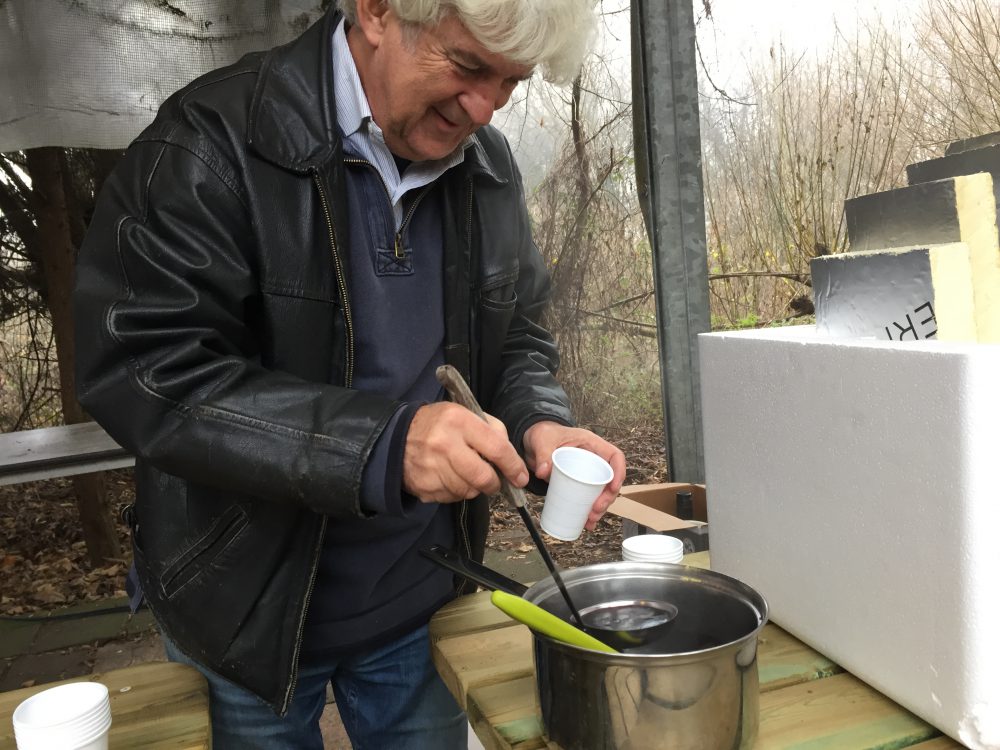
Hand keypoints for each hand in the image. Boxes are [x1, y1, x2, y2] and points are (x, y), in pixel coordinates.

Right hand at [403, 402, 528, 502]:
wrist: (395, 436)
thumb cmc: (437, 424)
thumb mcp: (464, 413)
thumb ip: (491, 429)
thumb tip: (511, 457)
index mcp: (458, 421)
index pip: (497, 449)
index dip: (513, 466)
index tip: (520, 477)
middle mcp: (444, 444)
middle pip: (483, 477)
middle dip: (495, 484)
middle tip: (495, 482)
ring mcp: (432, 467)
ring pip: (468, 491)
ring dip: (475, 488)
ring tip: (467, 475)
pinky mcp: (424, 486)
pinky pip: (452, 497)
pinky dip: (457, 492)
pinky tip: (450, 478)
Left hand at [522, 422, 625, 530]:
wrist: (533, 441)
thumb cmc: (543, 433)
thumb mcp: (542, 440)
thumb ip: (543, 454)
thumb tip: (544, 472)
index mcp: (590, 444)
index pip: (615, 456)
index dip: (619, 472)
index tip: (613, 488)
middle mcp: (592, 458)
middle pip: (610, 479)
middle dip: (607, 498)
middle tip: (595, 510)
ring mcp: (586, 471)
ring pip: (601, 491)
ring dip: (599, 508)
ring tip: (590, 520)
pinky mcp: (578, 482)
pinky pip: (588, 497)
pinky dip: (588, 510)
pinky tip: (585, 522)